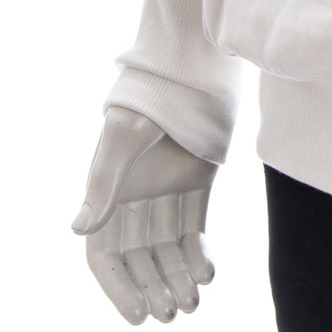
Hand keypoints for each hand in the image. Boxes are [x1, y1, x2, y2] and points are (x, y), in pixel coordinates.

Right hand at [71, 106, 220, 323]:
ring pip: (170, 248)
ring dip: (178, 279)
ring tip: (191, 307)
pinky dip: (200, 253)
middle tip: (171, 316)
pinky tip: (207, 275)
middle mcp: (136, 198)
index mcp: (109, 193)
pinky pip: (195, 226)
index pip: (107, 255)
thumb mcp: (123, 138)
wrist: (188, 69)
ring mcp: (167, 191)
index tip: (136, 316)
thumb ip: (105, 183)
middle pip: (141, 259)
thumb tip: (79, 230)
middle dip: (154, 289)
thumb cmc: (148, 98)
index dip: (119, 287)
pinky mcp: (197, 182)